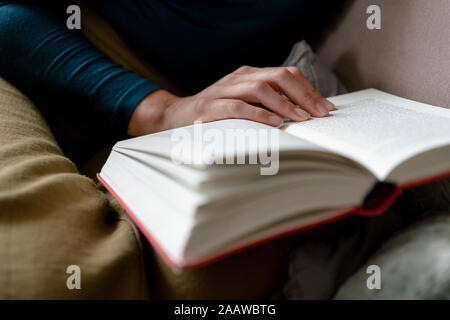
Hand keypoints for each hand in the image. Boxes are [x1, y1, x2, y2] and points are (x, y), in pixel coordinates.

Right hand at [128, 66, 334, 135]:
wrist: (176, 117)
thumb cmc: (216, 115)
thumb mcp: (244, 104)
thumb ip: (268, 104)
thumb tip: (302, 114)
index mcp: (249, 75)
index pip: (286, 74)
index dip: (308, 89)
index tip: (325, 107)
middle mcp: (239, 78)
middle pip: (278, 76)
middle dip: (304, 94)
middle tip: (320, 113)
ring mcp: (223, 91)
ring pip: (260, 88)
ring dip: (285, 104)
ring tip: (302, 119)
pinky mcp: (210, 108)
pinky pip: (238, 107)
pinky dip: (259, 115)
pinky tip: (274, 124)